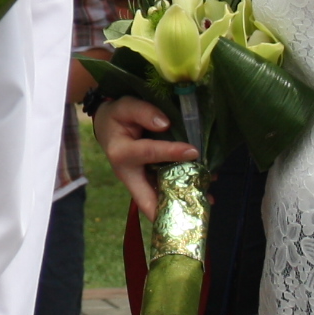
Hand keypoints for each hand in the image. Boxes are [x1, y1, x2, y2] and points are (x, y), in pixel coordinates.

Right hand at [91, 96, 195, 217]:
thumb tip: (164, 123)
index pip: (149, 153)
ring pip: (157, 201)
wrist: (107, 128)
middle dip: (170, 207)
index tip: (193, 151)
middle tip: (196, 205)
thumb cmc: (117, 118)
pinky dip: (181, 195)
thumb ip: (142, 111)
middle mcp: (128, 175)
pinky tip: (203, 195)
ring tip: (206, 201)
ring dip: (180, 204)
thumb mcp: (125, 107)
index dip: (171, 152)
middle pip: (147, 199)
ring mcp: (138, 183)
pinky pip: (163, 193)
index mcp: (121, 153)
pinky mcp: (147, 183)